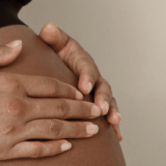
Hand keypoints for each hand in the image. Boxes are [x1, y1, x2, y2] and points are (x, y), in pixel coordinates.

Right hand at [0, 40, 102, 161]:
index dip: (69, 90)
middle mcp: (16, 107)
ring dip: (75, 130)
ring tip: (92, 131)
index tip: (81, 92)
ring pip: (52, 130)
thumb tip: (19, 43)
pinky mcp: (2, 150)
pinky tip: (65, 147)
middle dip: (81, 110)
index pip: (49, 87)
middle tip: (98, 113)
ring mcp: (11, 131)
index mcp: (10, 84)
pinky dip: (53, 148)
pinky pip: (35, 150)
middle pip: (58, 108)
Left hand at [38, 23, 121, 139]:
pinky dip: (113, 125)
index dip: (87, 77)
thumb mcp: (54, 43)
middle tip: (102, 110)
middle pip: (102, 87)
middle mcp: (94, 76)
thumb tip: (48, 27)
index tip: (84, 87)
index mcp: (82, 61)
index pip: (87, 68)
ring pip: (108, 102)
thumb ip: (52, 37)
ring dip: (112, 112)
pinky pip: (107, 114)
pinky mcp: (96, 103)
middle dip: (104, 99)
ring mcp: (97, 91)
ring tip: (114, 123)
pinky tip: (117, 138)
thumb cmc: (55, 53)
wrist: (57, 61)